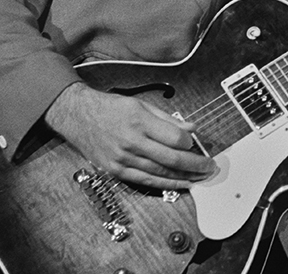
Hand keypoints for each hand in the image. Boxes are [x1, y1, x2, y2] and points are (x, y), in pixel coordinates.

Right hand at [44, 83, 215, 189]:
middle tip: (209, 166)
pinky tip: (179, 184)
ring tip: (199, 177)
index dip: (190, 143)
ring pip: (160, 173)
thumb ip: (168, 119)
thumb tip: (191, 129)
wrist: (78, 116)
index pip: (175, 138)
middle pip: (171, 158)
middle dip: (195, 165)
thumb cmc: (110, 108)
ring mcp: (123, 158)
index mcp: (139, 121)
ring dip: (183, 177)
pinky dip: (165, 184)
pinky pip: (145, 180)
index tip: (196, 143)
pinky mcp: (116, 170)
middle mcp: (132, 142)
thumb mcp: (141, 104)